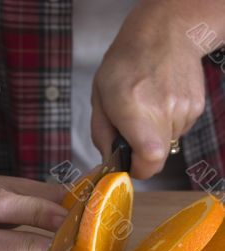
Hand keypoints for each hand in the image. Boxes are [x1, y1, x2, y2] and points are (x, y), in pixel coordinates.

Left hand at [92, 0, 207, 178]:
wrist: (164, 34)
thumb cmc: (125, 64)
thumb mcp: (99, 97)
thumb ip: (102, 135)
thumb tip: (111, 161)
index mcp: (133, 110)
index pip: (149, 160)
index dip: (139, 169)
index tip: (130, 164)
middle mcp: (162, 112)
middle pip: (157, 157)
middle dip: (142, 152)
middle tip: (134, 131)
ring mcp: (183, 110)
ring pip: (168, 143)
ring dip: (155, 134)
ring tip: (148, 106)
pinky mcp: (195, 107)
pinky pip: (179, 129)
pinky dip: (168, 123)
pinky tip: (162, 100)